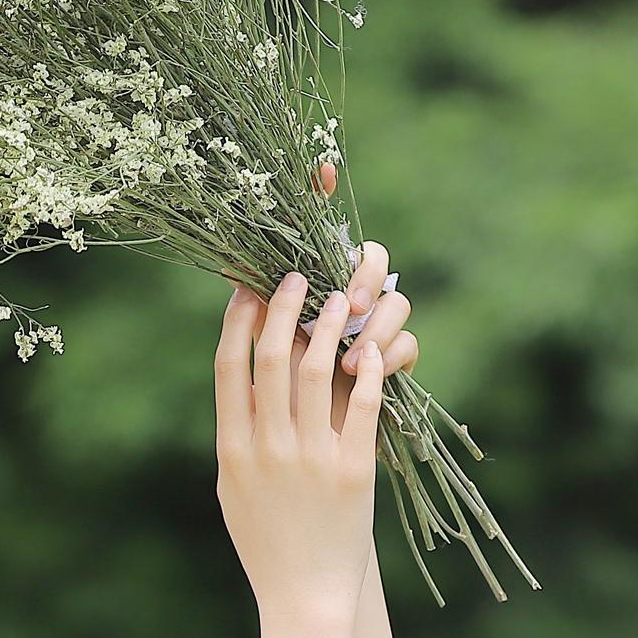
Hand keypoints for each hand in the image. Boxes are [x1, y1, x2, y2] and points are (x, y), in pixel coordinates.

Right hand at [213, 270, 391, 627]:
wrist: (304, 596)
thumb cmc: (267, 543)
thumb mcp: (235, 489)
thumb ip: (236, 437)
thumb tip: (242, 384)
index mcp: (232, 451)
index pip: (230, 369)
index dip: (238, 323)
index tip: (247, 290)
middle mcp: (268, 449)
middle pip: (273, 360)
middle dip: (284, 310)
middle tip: (295, 277)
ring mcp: (311, 459)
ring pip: (318, 373)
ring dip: (328, 327)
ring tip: (338, 298)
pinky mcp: (353, 471)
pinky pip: (363, 407)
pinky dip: (367, 371)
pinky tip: (369, 349)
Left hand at [234, 162, 420, 432]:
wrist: (302, 466)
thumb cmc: (271, 407)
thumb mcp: (256, 354)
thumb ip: (252, 309)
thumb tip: (230, 266)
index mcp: (315, 285)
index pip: (326, 228)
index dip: (324, 190)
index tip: (324, 171)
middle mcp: (349, 297)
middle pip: (374, 258)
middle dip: (364, 275)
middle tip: (345, 304)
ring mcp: (376, 327)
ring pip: (395, 299)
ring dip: (376, 321)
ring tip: (350, 355)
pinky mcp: (395, 364)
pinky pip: (407, 344)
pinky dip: (390, 354)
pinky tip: (365, 368)